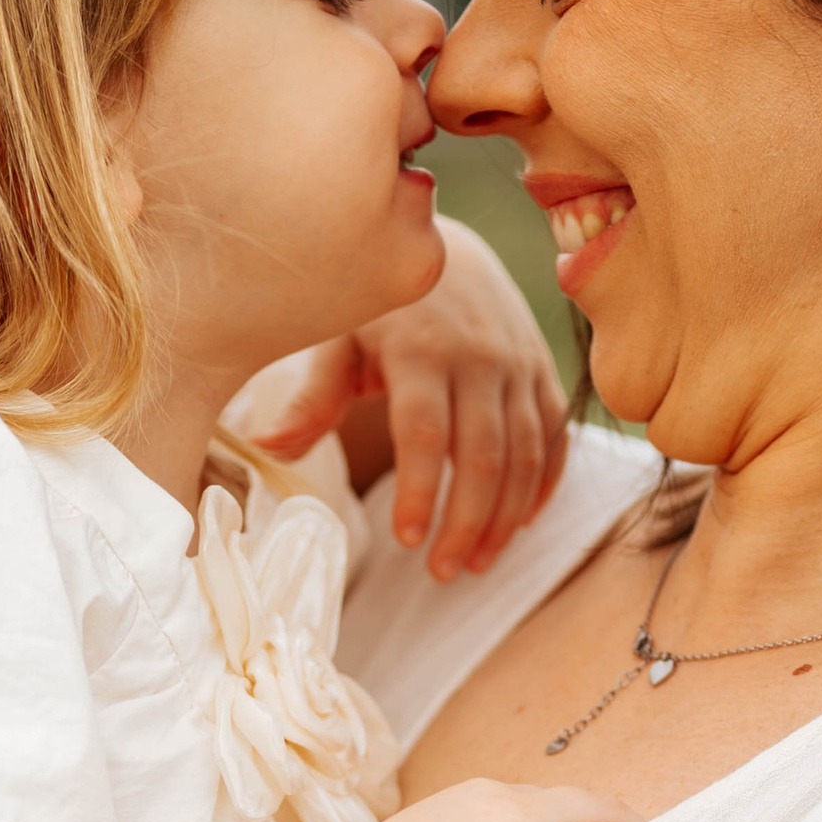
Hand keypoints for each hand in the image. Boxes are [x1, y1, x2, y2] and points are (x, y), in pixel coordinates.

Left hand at [249, 218, 568, 577]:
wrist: (446, 249)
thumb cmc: (377, 306)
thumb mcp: (338, 338)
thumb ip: (313, 396)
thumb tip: (266, 445)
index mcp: (420, 348)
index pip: (425, 432)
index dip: (420, 490)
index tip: (406, 540)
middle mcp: (479, 356)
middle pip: (483, 455)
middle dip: (465, 522)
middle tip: (442, 572)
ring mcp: (518, 365)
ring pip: (526, 454)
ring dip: (504, 517)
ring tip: (474, 563)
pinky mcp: (542, 372)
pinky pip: (555, 437)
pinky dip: (543, 485)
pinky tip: (519, 525)